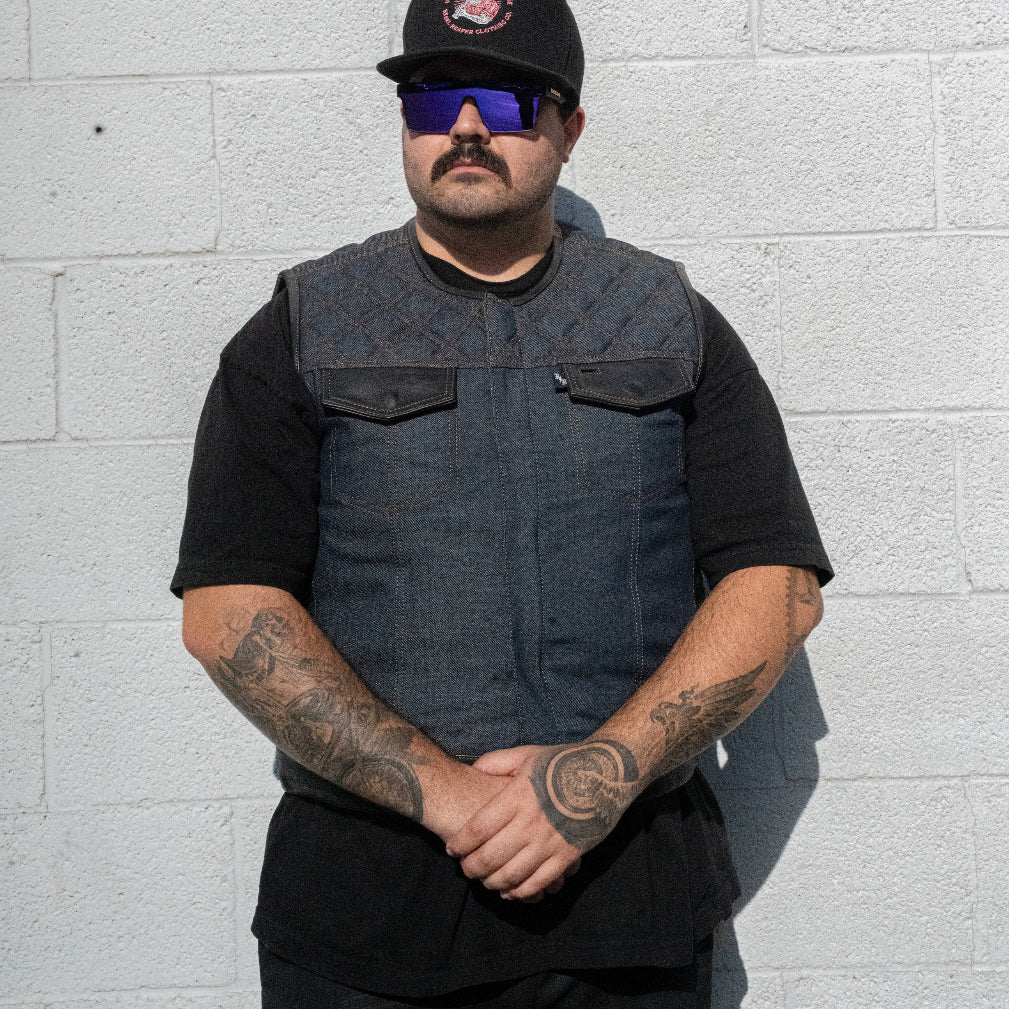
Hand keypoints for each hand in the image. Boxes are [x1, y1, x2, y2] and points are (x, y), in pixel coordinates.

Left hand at [444, 739, 639, 901]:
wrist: (605, 773)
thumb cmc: (562, 762)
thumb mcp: (526, 754)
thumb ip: (495, 761)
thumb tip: (473, 769)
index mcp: (516, 797)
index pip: (478, 829)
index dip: (460, 844)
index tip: (452, 850)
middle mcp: (530, 823)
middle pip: (490, 857)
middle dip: (471, 868)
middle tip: (465, 869)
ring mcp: (549, 842)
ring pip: (511, 874)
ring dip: (491, 882)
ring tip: (484, 880)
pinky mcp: (567, 856)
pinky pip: (538, 882)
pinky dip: (520, 891)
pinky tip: (509, 890)